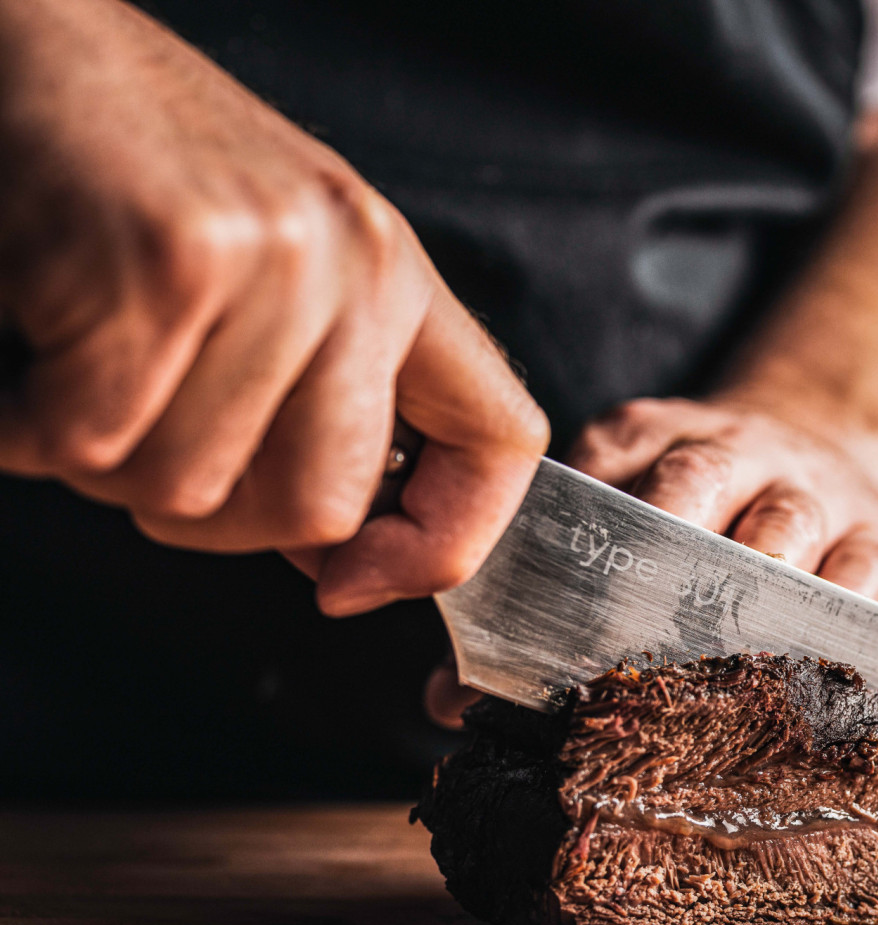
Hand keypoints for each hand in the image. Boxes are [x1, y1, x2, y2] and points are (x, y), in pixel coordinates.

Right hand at [0, 0, 548, 614]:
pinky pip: (88, 440)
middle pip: (318, 506)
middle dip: (201, 514)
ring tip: (68, 359)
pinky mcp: (171, 263)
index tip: (352, 586)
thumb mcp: (268, 273)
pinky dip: (20, 427)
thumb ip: (314, 398)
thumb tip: (338, 554)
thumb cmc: (123, 168)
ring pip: (185, 488)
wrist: (17, 37)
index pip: (499, 439)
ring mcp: (275, 261)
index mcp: (393, 274)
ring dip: (95, 459)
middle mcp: (356, 265)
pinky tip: (20, 348)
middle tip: (128, 431)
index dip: (447, 542)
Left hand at [422, 391, 877, 727]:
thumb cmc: (697, 521)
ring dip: (748, 590)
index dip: (575, 538)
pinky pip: (863, 578)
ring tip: (717, 655)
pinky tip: (807, 665)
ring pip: (782, 526)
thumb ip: (534, 605)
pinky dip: (836, 620)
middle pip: (694, 486)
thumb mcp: (624, 524)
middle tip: (623, 636)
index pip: (604, 469)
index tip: (544, 612)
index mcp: (649, 437)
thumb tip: (445, 703)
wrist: (826, 457)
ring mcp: (813, 490)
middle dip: (656, 562)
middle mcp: (733, 448)